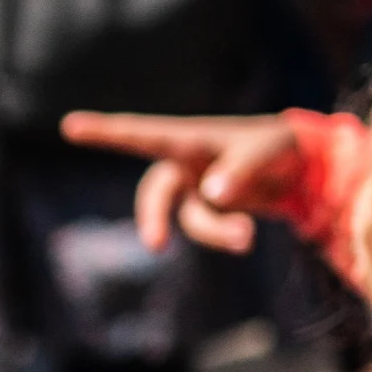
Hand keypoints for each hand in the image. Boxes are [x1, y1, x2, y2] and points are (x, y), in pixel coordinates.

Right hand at [59, 111, 304, 252]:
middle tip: (155, 245)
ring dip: (215, 233)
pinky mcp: (210, 209)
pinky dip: (227, 236)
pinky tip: (246, 235)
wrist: (302, 166)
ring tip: (247, 238)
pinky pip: (209, 229)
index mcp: (191, 138)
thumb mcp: (267, 151)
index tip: (69, 126)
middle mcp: (185, 163)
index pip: (142, 134)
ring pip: (190, 219)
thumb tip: (211, 195)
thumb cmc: (278, 145)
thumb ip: (240, 169)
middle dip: (153, 217)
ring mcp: (195, 187)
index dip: (105, 131)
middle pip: (155, 191)